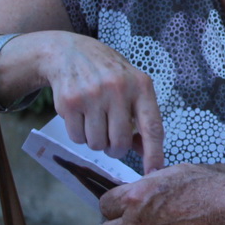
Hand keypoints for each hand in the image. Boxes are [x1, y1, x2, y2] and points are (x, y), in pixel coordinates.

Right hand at [34, 31, 164, 170]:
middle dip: (115, 149)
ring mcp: (93, 95)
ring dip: (96, 141)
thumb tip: (146, 152)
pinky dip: (79, 135)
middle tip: (111, 139)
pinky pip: (77, 137)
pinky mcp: (71, 102)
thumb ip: (141, 117)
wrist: (70, 52)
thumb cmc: (108, 73)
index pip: (152, 126)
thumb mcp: (132, 86)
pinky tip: (81, 116)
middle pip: (119, 142)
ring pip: (97, 144)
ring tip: (95, 122)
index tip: (154, 172)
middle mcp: (118, 89)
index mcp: (141, 86)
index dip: (154, 153)